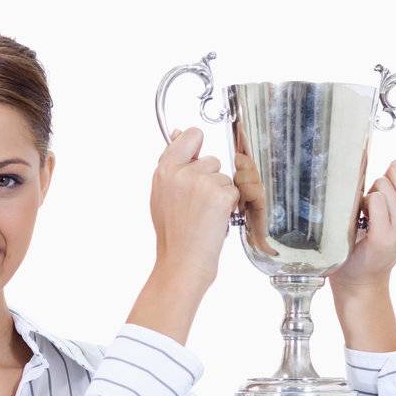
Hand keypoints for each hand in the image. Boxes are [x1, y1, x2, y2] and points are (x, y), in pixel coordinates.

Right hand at [149, 127, 237, 291]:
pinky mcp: (220, 194)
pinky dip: (229, 205)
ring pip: (223, 176)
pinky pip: (234, 190)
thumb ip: (171, 164)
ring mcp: (201, 182)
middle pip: (210, 158)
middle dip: (209, 179)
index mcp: (164, 171)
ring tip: (204, 214)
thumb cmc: (173, 233)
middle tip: (196, 204)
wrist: (181, 261)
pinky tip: (214, 219)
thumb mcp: (162, 195)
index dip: (197, 147)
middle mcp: (181, 173)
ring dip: (219, 193)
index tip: (195, 160)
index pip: (190, 135)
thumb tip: (178, 133)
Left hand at [330, 151, 395, 292]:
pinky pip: (374, 200)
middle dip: (380, 180)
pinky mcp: (385, 236)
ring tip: (367, 216)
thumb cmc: (373, 239)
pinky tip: (362, 222)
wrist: (361, 277)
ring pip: (383, 184)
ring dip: (368, 195)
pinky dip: (362, 206)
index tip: (388, 184)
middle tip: (374, 203)